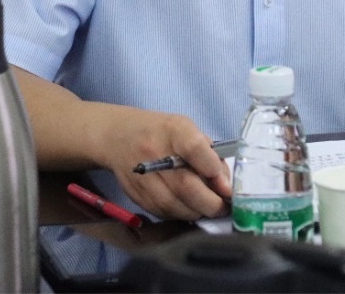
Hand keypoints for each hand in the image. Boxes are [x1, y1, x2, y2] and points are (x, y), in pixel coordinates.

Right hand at [97, 109, 232, 220]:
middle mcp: (155, 152)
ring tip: (208, 209)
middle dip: (210, 203)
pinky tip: (188, 208)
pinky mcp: (135, 196)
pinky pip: (163, 213)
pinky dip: (181, 215)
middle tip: (223, 207)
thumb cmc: (162, 132)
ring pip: (174, 206)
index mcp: (173, 130)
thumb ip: (209, 154)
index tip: (226, 185)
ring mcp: (142, 177)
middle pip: (185, 185)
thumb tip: (225, 185)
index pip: (194, 148)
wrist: (118, 137)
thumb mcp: (188, 130)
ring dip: (196, 212)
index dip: (212, 168)